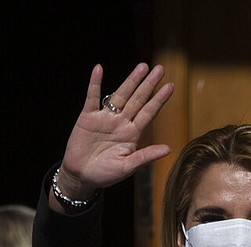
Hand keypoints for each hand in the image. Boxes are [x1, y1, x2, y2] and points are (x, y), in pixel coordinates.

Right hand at [55, 63, 173, 204]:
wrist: (81, 176)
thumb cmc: (105, 174)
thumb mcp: (127, 167)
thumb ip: (145, 156)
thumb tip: (168, 149)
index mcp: (132, 134)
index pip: (148, 113)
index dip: (159, 100)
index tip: (170, 86)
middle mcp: (121, 123)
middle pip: (137, 99)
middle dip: (148, 84)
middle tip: (160, 69)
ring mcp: (105, 118)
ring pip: (120, 95)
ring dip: (130, 81)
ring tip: (142, 67)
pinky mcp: (88, 117)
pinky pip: (92, 97)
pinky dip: (95, 84)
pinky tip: (98, 69)